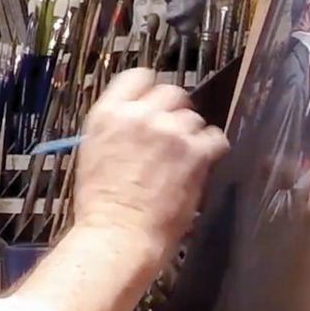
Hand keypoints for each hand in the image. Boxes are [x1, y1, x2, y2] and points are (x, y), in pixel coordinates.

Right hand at [74, 68, 227, 271]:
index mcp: (109, 113)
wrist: (118, 233)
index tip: (155, 102)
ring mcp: (170, 131)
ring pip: (194, 118)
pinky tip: (200, 164)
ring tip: (183, 159)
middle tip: (173, 133)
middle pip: (172, 91)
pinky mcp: (195, 152)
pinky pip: (216, 138)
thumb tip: (137, 119)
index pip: (139, 76)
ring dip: (191, 135)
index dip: (150, 89)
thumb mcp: (94, 151)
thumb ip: (117, 126)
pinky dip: (211, 149)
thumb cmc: (101, 203)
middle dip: (175, 111)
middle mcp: (141, 115)